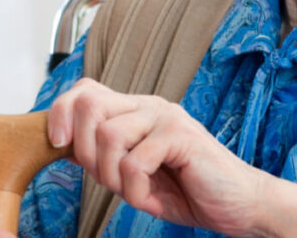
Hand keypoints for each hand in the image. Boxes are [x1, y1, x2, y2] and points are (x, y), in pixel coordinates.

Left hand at [46, 78, 266, 235]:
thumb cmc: (188, 190)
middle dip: (83, 149)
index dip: (62, 111)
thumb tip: (62, 144)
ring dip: (109, 175)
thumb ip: (105, 155)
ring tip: (131, 192)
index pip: (86, 90)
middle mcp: (149, 105)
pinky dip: (134, 189)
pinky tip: (149, 198)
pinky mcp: (181, 137)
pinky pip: (135, 162)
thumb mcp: (134, 173)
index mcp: (136, 109)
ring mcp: (166, 118)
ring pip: (109, 135)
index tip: (56, 143)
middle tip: (103, 178)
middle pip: (89, 104)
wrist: (240, 206)